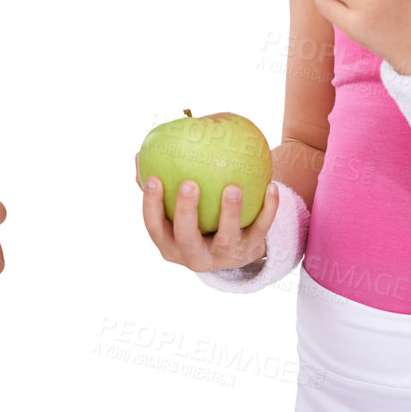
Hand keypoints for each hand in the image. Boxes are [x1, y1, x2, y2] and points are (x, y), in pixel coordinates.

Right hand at [138, 154, 280, 273]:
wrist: (235, 249)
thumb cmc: (197, 220)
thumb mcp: (176, 211)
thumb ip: (159, 187)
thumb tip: (140, 155)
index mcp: (170, 244)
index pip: (155, 227)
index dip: (151, 205)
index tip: (153, 178)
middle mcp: (194, 256)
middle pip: (186, 238)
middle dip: (186, 212)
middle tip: (189, 183)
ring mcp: (224, 256)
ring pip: (226, 238)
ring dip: (229, 213)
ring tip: (233, 187)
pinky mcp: (250, 251)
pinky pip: (261, 229)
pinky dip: (268, 209)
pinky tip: (270, 186)